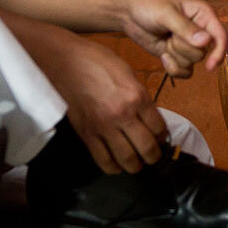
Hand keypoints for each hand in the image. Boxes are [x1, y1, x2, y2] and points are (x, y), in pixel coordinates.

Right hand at [51, 33, 168, 173]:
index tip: (161, 138)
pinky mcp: (86, 134)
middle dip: (154, 156)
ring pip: (127, 159)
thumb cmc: (96, 60)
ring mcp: (103, 127)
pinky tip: (117, 165)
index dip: (163, 136)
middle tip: (153, 155)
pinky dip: (113, 167)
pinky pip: (103, 160)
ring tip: (137, 163)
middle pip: (147, 148)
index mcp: (136, 96)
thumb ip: (139, 95)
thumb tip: (148, 115)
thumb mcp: (127, 72)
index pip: (159, 128)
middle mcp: (122, 115)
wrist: (64, 62)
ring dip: (136, 165)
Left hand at [122, 0, 227, 76]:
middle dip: (182, 47)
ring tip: (165, 38)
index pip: (220, 35)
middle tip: (169, 33)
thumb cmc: (147, 4)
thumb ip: (185, 28)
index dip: (219, 51)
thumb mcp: (165, 13)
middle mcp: (200, 29)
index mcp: (202, 13)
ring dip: (175, 55)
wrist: (129, 12)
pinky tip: (163, 54)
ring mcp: (189, 43)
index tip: (210, 66)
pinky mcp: (179, 54)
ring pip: (192, 63)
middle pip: (202, 53)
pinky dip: (172, 67)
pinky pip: (184, 71)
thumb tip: (206, 41)